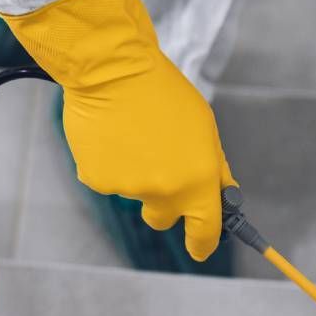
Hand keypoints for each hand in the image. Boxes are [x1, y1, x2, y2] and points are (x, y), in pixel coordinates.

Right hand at [2, 0, 236, 259]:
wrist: (112, 69)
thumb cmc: (163, 93)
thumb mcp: (203, 128)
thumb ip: (212, 168)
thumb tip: (220, 196)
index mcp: (197, 180)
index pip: (205, 231)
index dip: (203, 242)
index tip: (200, 247)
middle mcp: (163, 191)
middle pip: (162, 217)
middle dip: (163, 203)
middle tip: (158, 166)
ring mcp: (127, 189)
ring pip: (133, 191)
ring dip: (134, 172)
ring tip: (131, 133)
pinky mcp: (96, 180)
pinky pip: (106, 179)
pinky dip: (108, 162)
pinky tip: (109, 133)